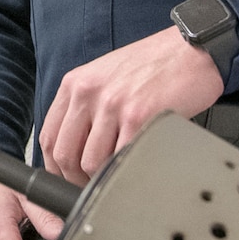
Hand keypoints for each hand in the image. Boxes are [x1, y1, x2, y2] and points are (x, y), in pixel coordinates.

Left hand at [39, 25, 223, 185]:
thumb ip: (85, 110)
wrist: (189, 52)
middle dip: (75, 180)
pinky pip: (121, 158)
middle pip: (65, 155)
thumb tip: (75, 150)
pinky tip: (134, 166)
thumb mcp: (104, 78)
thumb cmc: (151, 65)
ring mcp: (112, 106)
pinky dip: (126, 170)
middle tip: (90, 188)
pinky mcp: (138, 117)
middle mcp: (88, 93)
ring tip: (117, 175)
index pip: (49, 137)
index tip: (65, 180)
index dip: (54, 168)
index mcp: (75, 84)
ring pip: (91, 162)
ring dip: (102, 178)